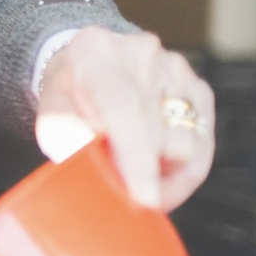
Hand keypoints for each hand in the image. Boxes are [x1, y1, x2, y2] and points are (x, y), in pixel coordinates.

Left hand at [35, 28, 214, 210]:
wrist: (88, 63)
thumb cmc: (69, 97)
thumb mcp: (52, 116)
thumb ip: (67, 139)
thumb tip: (93, 168)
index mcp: (95, 56)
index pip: (123, 109)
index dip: (136, 158)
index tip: (145, 199)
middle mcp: (141, 56)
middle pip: (160, 139)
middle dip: (143, 178)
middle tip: (124, 194)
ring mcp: (175, 69)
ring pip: (187, 147)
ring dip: (162, 172)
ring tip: (134, 168)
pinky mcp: (199, 87)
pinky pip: (203, 146)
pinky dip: (181, 168)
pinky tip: (157, 164)